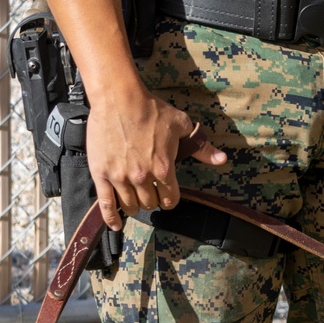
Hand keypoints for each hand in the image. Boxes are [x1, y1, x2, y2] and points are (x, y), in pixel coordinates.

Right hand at [86, 87, 225, 229]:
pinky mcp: (101, 174)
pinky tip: (116, 224)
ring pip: (130, 205)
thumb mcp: (181, 125)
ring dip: (134, 206)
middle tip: (150, 193)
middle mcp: (143, 177)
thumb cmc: (150, 109)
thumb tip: (222, 160)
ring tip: (134, 200)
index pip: (171, 199)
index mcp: (164, 168)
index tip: (167, 196)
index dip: (170, 199)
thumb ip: (202, 147)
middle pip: (150, 204)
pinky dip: (110, 218)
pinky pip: (105, 204)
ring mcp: (120, 177)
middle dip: (152, 200)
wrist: (119, 98)